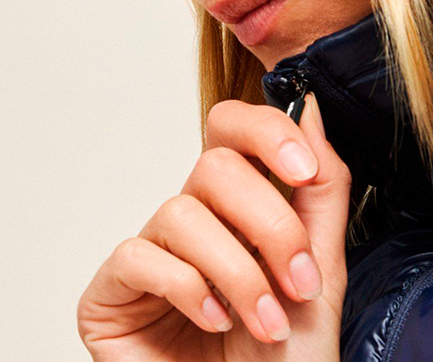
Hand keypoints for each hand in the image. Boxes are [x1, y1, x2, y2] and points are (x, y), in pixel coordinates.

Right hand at [76, 93, 350, 360]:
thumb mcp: (320, 273)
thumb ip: (320, 192)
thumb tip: (307, 108)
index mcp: (236, 209)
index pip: (231, 130)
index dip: (264, 131)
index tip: (303, 169)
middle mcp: (191, 222)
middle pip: (213, 164)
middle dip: (269, 224)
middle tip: (299, 283)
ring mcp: (149, 254)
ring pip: (181, 211)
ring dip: (238, 273)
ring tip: (265, 324)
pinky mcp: (111, 292)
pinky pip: (139, 255)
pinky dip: (187, 288)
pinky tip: (212, 322)